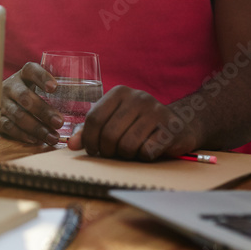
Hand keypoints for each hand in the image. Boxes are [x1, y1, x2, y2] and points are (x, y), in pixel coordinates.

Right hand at [0, 62, 63, 145]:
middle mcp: (10, 86)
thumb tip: (89, 99)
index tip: (55, 87)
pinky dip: (22, 134)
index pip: (31, 70)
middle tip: (59, 122)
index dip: (42, 78)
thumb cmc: (26, 93)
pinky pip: (8, 126)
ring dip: (36, 127)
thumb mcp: (36, 85)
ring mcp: (1, 102)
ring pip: (18, 115)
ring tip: (52, 137)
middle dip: (43, 111)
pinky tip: (35, 140)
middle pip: (25, 97)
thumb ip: (56, 90)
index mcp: (23, 75)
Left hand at [67, 86, 198, 160]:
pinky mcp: (171, 127)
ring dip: (126, 155)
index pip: (94, 118)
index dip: (89, 139)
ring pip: (127, 145)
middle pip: (109, 134)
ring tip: (130, 151)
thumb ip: (89, 131)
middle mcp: (138, 97)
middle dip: (108, 151)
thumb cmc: (138, 126)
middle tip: (113, 153)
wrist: (179, 126)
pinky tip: (148, 150)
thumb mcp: (112, 122)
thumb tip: (71, 145)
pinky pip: (147, 151)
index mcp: (119, 92)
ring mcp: (156, 110)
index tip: (93, 150)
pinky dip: (144, 157)